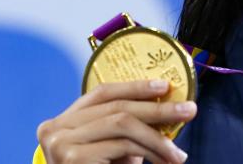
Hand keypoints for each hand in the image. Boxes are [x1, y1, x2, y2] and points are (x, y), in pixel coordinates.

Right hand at [37, 80, 195, 163]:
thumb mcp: (112, 147)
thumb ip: (127, 126)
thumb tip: (168, 107)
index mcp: (63, 121)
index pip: (102, 93)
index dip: (135, 87)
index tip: (165, 86)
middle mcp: (55, 128)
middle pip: (116, 107)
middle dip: (158, 109)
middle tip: (188, 110)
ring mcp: (61, 142)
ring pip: (123, 124)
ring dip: (158, 137)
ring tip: (178, 152)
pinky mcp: (73, 158)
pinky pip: (123, 145)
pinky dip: (150, 151)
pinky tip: (164, 161)